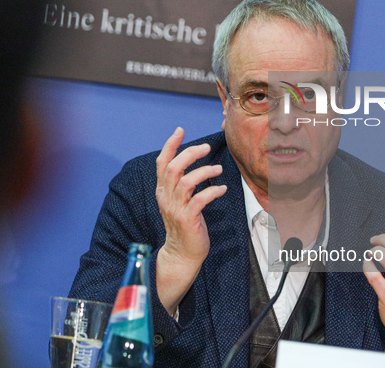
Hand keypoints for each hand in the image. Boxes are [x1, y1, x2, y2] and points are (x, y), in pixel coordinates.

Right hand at [155, 127, 226, 313]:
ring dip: (204, 172)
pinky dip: (213, 191)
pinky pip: (200, 200)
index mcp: (163, 191)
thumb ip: (182, 184)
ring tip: (218, 169)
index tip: (180, 130)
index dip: (170, 145)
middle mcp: (166, 198)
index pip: (162, 163)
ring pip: (186, 182)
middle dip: (190, 153)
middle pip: (173, 168)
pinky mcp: (188, 220)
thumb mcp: (179, 202)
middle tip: (206, 148)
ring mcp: (176, 209)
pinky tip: (222, 189)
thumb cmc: (185, 225)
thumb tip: (193, 163)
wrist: (182, 254)